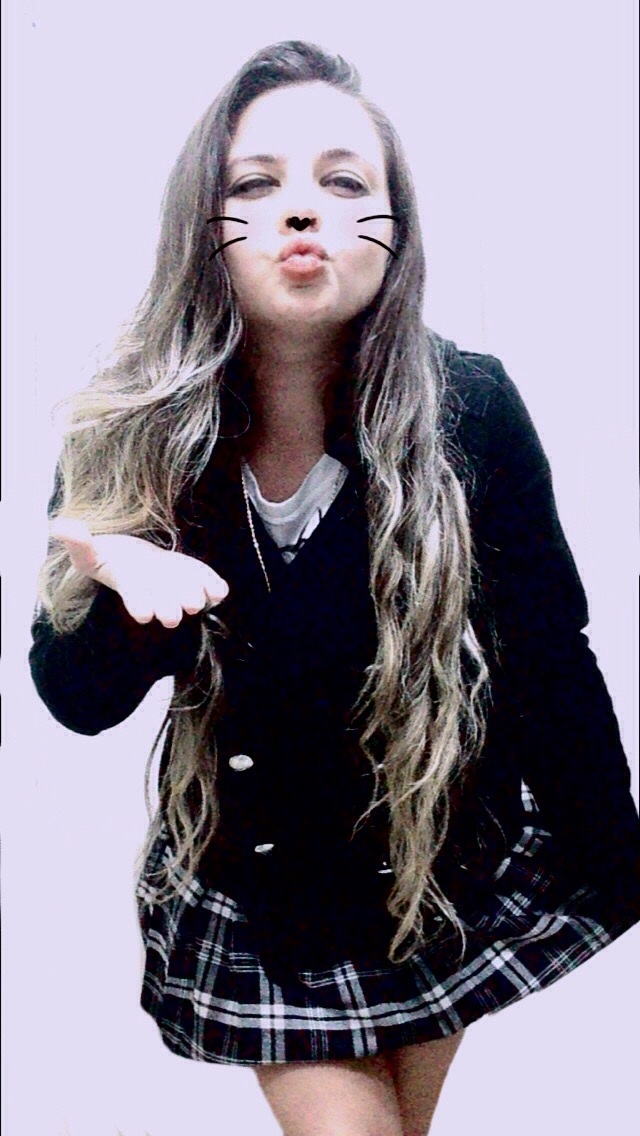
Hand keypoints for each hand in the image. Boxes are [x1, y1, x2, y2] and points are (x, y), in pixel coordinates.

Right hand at [49, 517, 228, 627]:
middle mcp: (156, 591)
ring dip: (193, 598)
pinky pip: (207, 585)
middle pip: (163, 604)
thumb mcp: (89, 551)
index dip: (138, 605)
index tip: (143, 614)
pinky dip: (213, 587)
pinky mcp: (194, 577)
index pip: (134, 597)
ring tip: (196, 601)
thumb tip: (59, 527)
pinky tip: (219, 590)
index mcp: (130, 585)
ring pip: (188, 596)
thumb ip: (78, 542)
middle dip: (168, 609)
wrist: (136, 561)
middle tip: (172, 617)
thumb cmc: (111, 558)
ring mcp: (176, 586)